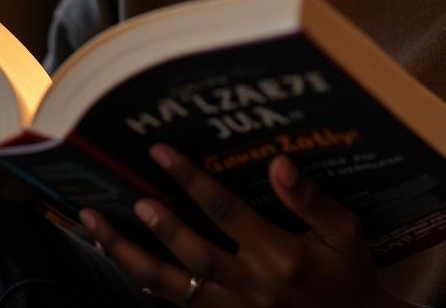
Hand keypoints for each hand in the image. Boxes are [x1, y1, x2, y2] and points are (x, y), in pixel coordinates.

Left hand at [79, 143, 407, 307]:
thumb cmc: (349, 274)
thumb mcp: (346, 231)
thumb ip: (310, 198)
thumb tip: (277, 162)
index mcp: (280, 256)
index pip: (225, 212)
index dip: (190, 180)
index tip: (159, 152)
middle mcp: (250, 286)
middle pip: (189, 256)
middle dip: (154, 225)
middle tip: (124, 197)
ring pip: (171, 287)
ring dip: (130, 258)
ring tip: (96, 232)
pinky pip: (179, 306)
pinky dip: (148, 285)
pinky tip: (125, 263)